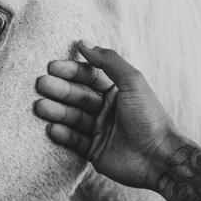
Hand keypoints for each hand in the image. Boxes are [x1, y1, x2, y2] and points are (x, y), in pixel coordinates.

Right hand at [35, 41, 179, 187]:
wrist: (160, 158)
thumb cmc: (149, 117)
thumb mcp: (132, 81)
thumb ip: (108, 61)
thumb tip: (83, 42)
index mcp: (116, 91)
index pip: (88, 77)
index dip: (71, 71)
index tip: (52, 67)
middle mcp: (107, 109)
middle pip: (77, 96)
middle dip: (60, 90)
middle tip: (41, 84)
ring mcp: (100, 131)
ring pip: (73, 117)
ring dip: (56, 111)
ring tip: (40, 106)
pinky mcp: (94, 152)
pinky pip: (74, 140)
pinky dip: (63, 134)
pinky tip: (52, 128)